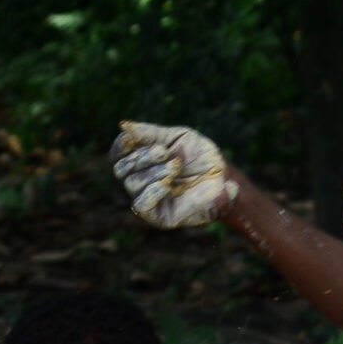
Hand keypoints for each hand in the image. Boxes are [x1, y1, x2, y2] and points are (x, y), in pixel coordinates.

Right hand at [111, 122, 237, 228]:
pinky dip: (152, 191)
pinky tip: (166, 184)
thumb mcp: (177, 137)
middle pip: (121, 169)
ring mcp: (148, 199)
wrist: (224, 178)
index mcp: (142, 161)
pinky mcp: (157, 216)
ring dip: (154, 172)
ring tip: (176, 167)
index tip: (131, 138)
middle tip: (163, 153)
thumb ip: (150, 133)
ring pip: (132, 184)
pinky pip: (141, 205)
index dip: (120, 146)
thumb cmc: (201, 157)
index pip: (118, 155)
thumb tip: (123, 126)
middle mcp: (140, 181)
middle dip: (141, 158)